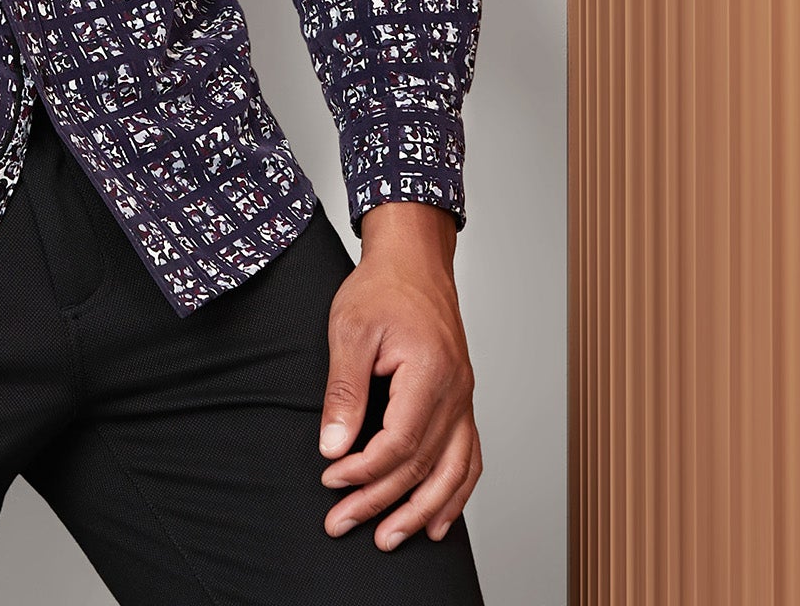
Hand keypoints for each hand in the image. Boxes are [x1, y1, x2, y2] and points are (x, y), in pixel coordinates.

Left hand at [318, 200, 482, 550]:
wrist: (413, 261)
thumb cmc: (381, 289)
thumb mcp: (350, 330)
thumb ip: (344, 390)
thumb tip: (334, 447)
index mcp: (430, 374)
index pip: (400, 444)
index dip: (364, 471)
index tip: (331, 482)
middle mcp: (456, 393)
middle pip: (422, 465)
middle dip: (381, 502)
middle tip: (342, 523)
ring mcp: (464, 399)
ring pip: (452, 472)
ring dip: (421, 511)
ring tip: (389, 538)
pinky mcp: (461, 401)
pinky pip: (468, 458)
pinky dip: (455, 493)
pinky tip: (436, 519)